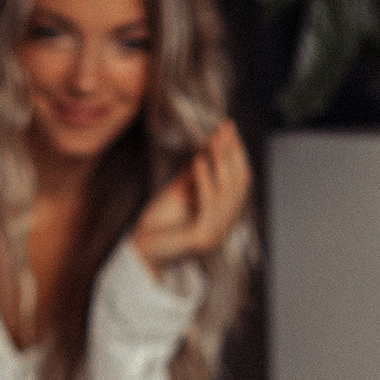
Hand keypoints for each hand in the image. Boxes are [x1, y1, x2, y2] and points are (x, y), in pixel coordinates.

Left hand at [133, 119, 251, 271]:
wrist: (139, 253)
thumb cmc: (157, 225)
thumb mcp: (179, 192)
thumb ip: (195, 174)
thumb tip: (209, 145)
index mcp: (224, 216)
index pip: (240, 180)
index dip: (236, 153)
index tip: (228, 126)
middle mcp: (225, 226)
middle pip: (240, 184)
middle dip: (233, 153)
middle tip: (226, 128)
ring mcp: (216, 235)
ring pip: (228, 193)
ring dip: (221, 163)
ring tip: (214, 140)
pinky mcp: (203, 240)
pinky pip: (209, 205)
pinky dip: (205, 180)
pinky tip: (198, 161)